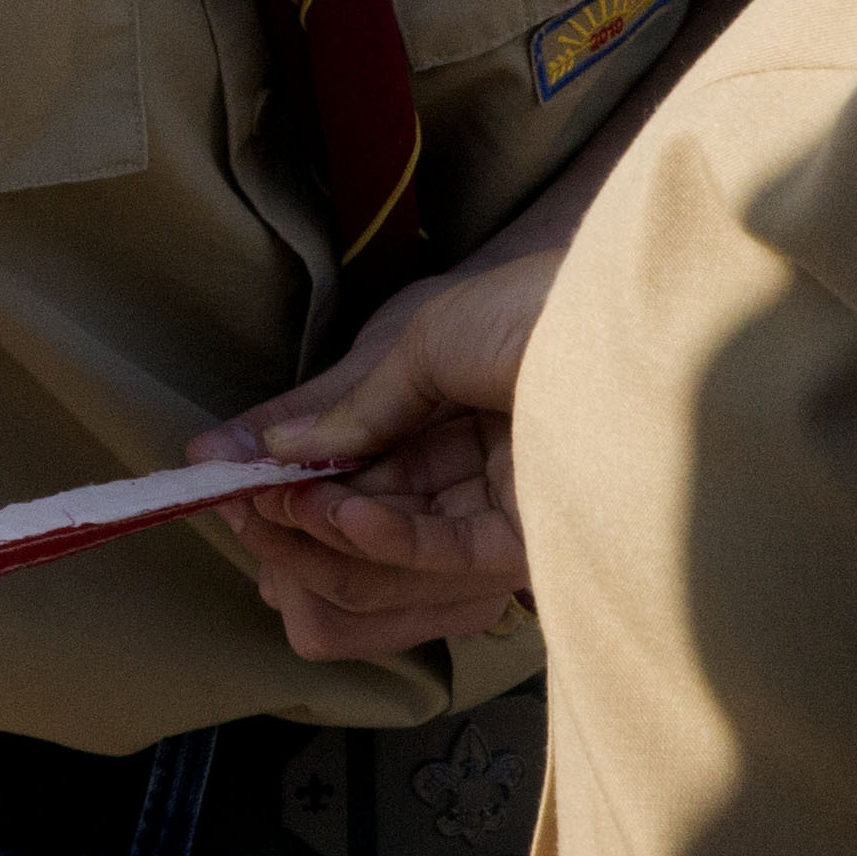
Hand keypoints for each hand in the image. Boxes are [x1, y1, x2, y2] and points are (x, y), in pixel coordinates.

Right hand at [191, 256, 547, 660]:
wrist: (625, 306)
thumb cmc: (528, 303)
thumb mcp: (416, 341)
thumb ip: (346, 407)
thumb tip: (259, 451)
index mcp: (453, 399)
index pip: (360, 454)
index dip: (294, 470)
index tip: (231, 477)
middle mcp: (479, 456)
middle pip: (374, 508)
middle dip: (300, 510)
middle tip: (242, 505)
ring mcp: (507, 498)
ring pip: (400, 542)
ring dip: (331, 527)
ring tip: (282, 505)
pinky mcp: (535, 536)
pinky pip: (446, 552)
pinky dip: (388, 540)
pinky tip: (343, 515)